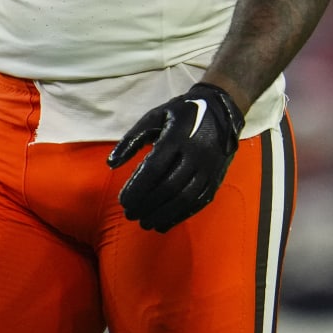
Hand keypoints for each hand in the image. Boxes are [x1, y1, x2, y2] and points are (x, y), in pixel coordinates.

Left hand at [107, 83, 244, 231]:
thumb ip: (131, 139)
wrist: (222, 109)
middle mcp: (196, 154)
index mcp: (177, 137)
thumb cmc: (181, 113)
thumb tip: (111, 164)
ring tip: (145, 223)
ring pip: (185, 198)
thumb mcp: (154, 117)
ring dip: (162, 214)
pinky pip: (199, 202)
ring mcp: (209, 168)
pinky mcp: (217, 178)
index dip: (137, 188)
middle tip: (130, 214)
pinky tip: (164, 223)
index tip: (122, 201)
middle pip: (169, 187)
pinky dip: (180, 216)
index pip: (154, 169)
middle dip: (147, 204)